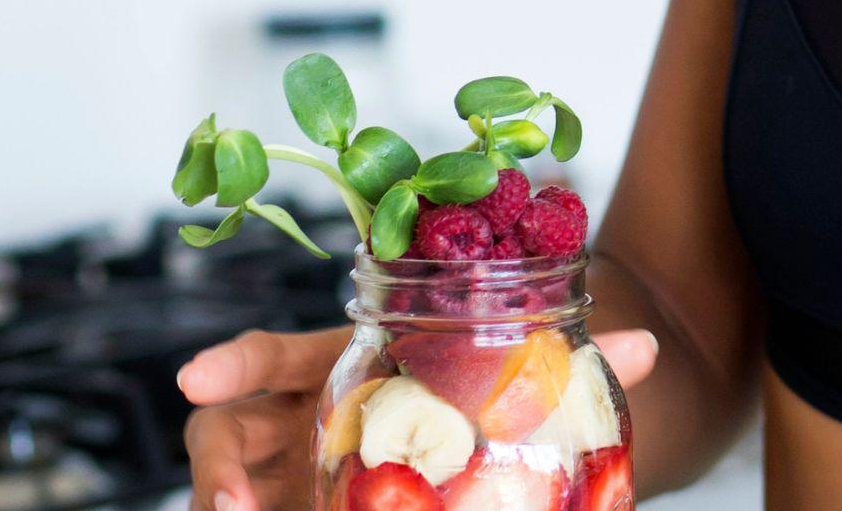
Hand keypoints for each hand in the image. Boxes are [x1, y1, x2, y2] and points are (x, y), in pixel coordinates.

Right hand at [177, 326, 662, 510]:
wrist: (463, 449)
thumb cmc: (464, 399)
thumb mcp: (497, 382)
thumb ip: (566, 364)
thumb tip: (646, 347)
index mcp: (338, 365)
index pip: (271, 356)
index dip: (231, 363)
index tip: (195, 376)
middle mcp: (296, 418)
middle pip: (226, 427)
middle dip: (216, 461)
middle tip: (232, 503)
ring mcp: (281, 474)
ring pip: (223, 482)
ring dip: (224, 500)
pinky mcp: (284, 506)